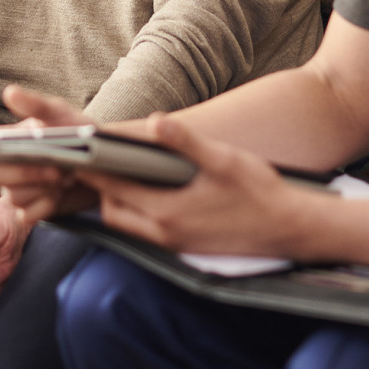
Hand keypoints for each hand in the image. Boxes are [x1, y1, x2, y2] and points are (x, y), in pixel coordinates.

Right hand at [0, 86, 100, 222]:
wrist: (105, 165)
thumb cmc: (79, 135)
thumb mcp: (61, 115)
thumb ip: (36, 105)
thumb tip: (10, 93)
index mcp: (8, 138)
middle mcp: (8, 164)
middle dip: (27, 172)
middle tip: (57, 166)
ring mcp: (18, 189)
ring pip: (12, 196)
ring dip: (41, 188)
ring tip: (64, 177)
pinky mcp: (31, 209)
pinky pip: (25, 215)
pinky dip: (45, 206)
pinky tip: (59, 194)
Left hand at [77, 112, 308, 256]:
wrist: (292, 228)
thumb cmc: (260, 192)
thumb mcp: (223, 159)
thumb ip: (186, 142)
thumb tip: (156, 122)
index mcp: (168, 213)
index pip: (114, 191)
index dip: (93, 171)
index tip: (77, 152)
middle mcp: (166, 234)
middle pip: (113, 213)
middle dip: (102, 189)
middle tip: (98, 160)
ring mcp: (176, 244)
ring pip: (129, 225)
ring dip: (120, 201)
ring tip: (121, 172)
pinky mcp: (186, 247)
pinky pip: (147, 231)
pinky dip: (138, 212)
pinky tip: (151, 190)